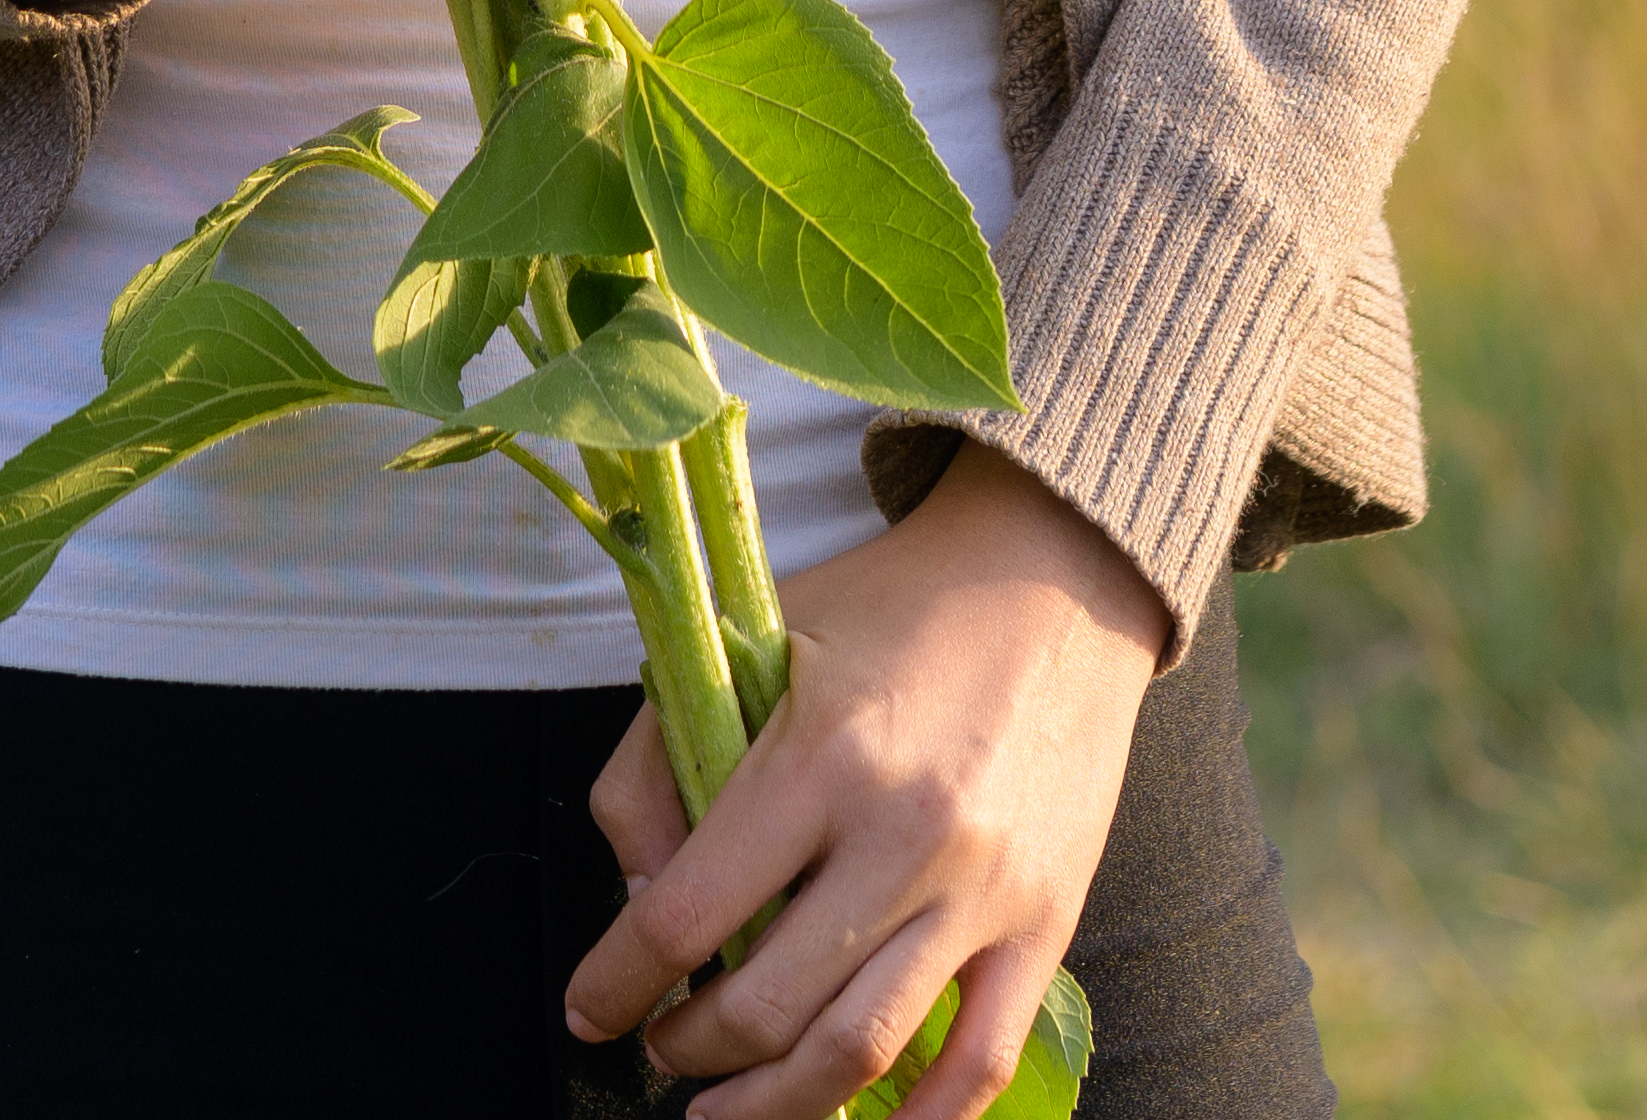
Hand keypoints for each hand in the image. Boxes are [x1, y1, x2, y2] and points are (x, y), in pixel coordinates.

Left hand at [563, 451, 1162, 1119]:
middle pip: (767, 1007)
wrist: (1056, 580)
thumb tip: (635, 894)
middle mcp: (906, 835)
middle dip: (688, 1049)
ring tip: (726, 1108)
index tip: (589, 1008)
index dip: (617, 982)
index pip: (688, 915)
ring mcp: (986, 890)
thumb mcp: (750, 641)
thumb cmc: (891, 608)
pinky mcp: (1048, 922)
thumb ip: (661, 761)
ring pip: (862, 1053)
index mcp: (822, 757)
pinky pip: (982, 1062)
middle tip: (661, 1046)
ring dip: (774, 1106)